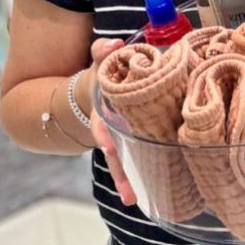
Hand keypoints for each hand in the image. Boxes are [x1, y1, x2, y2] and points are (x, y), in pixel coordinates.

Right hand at [85, 38, 136, 205]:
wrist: (96, 90)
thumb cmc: (106, 75)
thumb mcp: (100, 62)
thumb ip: (103, 51)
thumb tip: (112, 44)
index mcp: (103, 111)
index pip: (101, 123)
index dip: (104, 134)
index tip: (107, 146)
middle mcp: (110, 129)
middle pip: (113, 153)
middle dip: (119, 172)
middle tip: (128, 193)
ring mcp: (120, 140)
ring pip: (123, 163)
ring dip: (127, 181)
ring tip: (134, 201)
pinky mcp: (133, 144)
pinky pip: (136, 162)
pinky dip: (140, 177)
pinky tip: (148, 195)